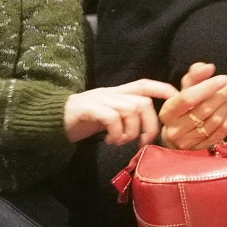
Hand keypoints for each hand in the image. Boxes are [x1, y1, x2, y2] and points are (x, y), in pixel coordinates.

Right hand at [64, 79, 178, 144]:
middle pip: (143, 102)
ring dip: (130, 132)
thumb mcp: (109, 117)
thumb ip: (127, 118)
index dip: (163, 89)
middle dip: (149, 125)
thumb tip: (150, 131)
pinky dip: (116, 133)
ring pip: (130, 110)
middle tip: (142, 142)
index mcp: (117, 93)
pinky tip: (110, 141)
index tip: (176, 101)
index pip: (145, 84)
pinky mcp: (87, 108)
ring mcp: (99, 99)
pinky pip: (112, 118)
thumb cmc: (83, 121)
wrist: (51, 120)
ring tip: (119, 142)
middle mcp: (111, 93)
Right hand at [159, 62, 226, 149]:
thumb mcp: (183, 91)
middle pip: (203, 110)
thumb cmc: (181, 110)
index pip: (188, 98)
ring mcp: (189, 142)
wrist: (177, 137)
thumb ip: (195, 76)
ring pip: (214, 121)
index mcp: (167, 113)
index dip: (207, 87)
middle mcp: (175, 130)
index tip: (223, 78)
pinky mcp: (202, 150)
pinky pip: (222, 132)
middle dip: (220, 95)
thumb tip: (209, 67)